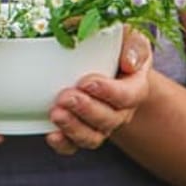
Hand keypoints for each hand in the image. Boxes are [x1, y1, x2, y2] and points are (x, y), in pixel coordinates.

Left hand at [47, 28, 156, 154]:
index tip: (87, 82)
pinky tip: (50, 135)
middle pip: (108, 119)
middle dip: (86, 110)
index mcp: (135, 88)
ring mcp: (99, 125)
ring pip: (92, 137)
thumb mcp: (131, 40)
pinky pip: (73, 146)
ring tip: (55, 114)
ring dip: (73, 128)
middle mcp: (119, 112)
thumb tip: (128, 63)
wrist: (106, 68)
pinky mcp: (78, 132)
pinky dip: (62, 144)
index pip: (127, 96)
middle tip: (66, 96)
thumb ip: (134, 46)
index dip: (108, 92)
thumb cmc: (118, 50)